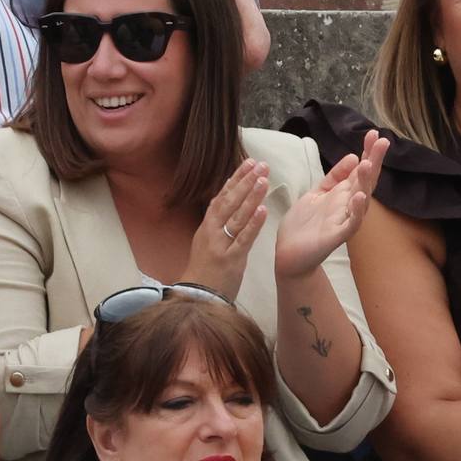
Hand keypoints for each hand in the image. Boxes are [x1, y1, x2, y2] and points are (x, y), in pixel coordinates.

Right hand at [184, 160, 271, 296]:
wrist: (197, 297)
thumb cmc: (205, 270)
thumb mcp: (207, 242)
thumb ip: (218, 224)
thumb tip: (229, 202)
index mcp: (207, 226)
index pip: (222, 197)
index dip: (235, 179)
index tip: (248, 163)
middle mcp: (212, 232)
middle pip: (229, 202)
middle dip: (245, 181)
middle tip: (260, 164)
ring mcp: (221, 245)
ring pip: (237, 217)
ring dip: (251, 197)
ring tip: (263, 180)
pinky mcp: (231, 260)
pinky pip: (243, 239)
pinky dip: (253, 224)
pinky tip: (263, 210)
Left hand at [273, 132, 384, 278]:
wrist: (288, 253)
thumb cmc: (304, 224)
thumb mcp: (318, 193)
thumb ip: (334, 177)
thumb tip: (354, 156)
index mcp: (343, 194)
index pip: (360, 170)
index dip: (367, 152)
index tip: (373, 134)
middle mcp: (348, 206)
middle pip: (365, 181)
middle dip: (374, 161)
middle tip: (381, 142)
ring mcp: (344, 221)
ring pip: (361, 200)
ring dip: (365, 183)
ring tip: (368, 164)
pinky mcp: (336, 236)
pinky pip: (350, 224)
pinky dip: (356, 212)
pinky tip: (358, 197)